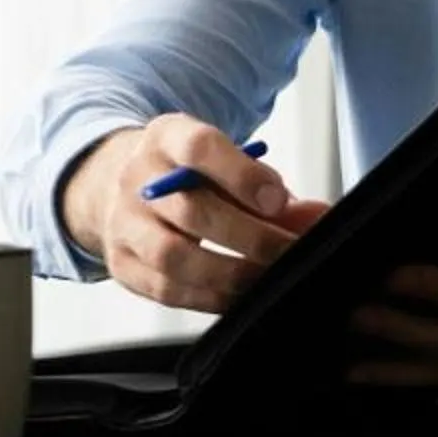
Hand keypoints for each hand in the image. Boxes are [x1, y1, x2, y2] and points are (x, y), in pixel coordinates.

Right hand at [60, 116, 331, 310]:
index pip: (198, 148)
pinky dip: (210, 298)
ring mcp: (122, 222)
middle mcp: (136, 178)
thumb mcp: (222, 162)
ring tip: (266, 277)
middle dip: (250, 236)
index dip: (241, 174)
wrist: (122, 187)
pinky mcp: (121, 263)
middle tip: (288, 250)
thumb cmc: (188, 176)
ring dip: (230, 273)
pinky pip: (166, 290)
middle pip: (190, 210)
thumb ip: (268, 188)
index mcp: (165, 138)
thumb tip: (316, 218)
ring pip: (173, 256)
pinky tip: (240, 294)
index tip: (278, 199)